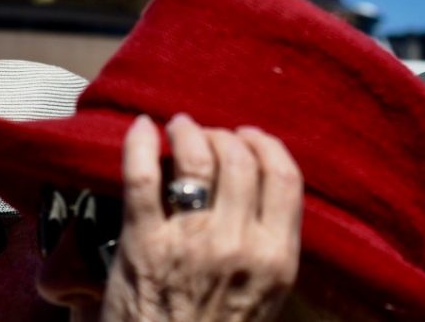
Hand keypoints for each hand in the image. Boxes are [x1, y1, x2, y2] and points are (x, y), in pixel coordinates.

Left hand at [102, 114, 302, 321]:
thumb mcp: (264, 296)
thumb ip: (266, 246)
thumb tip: (258, 189)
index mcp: (276, 259)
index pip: (284, 177)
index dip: (265, 145)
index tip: (249, 136)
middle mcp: (238, 244)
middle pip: (238, 159)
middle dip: (222, 135)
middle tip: (207, 134)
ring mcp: (189, 241)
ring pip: (197, 160)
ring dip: (187, 132)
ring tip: (178, 127)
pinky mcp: (143, 242)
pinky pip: (142, 177)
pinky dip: (140, 144)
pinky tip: (141, 129)